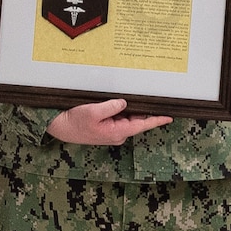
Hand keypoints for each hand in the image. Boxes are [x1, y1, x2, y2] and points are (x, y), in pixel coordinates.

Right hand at [46, 99, 171, 145]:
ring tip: (133, 96)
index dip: (156, 120)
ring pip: (127, 117)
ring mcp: (112, 131)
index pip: (142, 125)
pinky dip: (122, 110)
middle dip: (143, 110)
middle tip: (152, 97)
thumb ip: (111, 107)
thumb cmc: (75, 122)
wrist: (61, 127)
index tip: (169, 117)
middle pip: (136, 120)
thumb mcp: (93, 111)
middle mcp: (117, 134)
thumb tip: (124, 103)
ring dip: (131, 109)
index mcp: (117, 132)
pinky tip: (121, 102)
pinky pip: (119, 117)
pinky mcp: (106, 127)